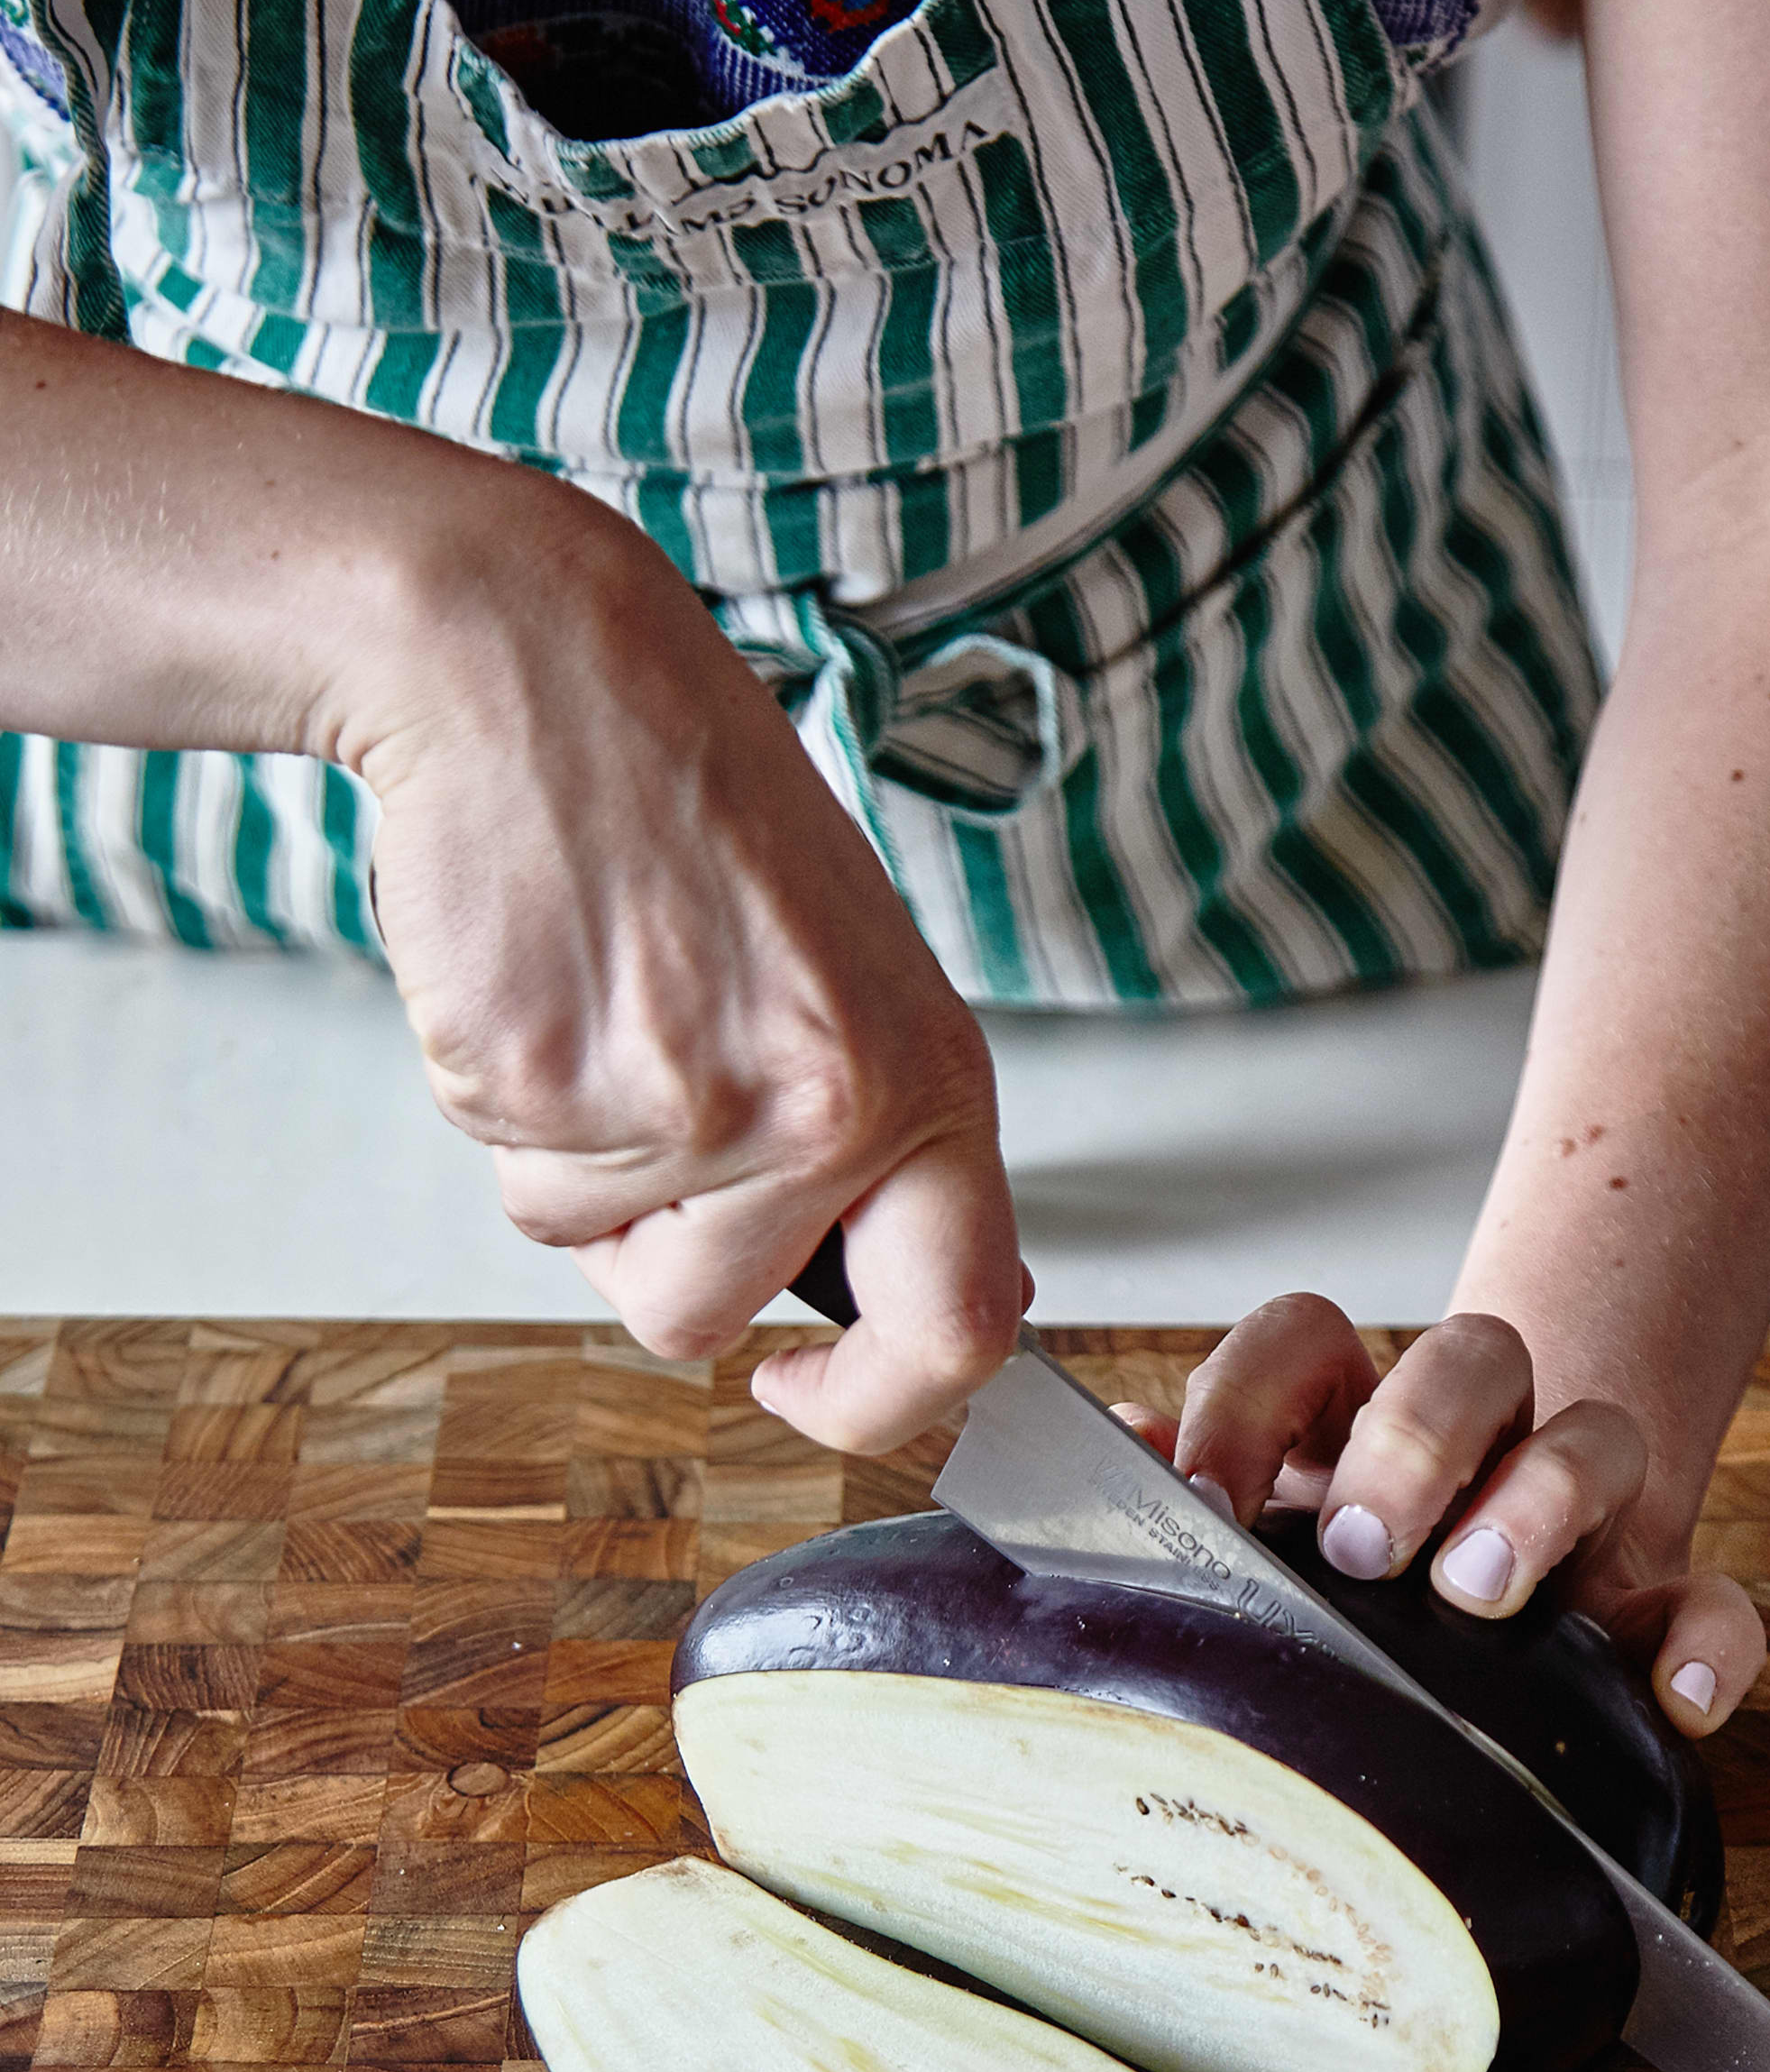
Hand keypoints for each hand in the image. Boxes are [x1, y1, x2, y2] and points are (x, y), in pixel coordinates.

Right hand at [353, 486, 1022, 1446]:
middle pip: (704, 1317)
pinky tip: (545, 974)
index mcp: (924, 1078)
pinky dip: (507, 1096)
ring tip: (604, 998)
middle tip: (645, 1105)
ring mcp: (677, 1105)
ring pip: (589, 1250)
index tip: (802, 1387)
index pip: (960, 1328)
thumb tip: (926, 1294)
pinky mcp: (536, 1087)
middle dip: (653, 1258)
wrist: (540, 668)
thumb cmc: (692, 799)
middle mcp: (820, 1107)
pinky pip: (507, 1169)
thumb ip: (888, 1134)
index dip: (875, 1403)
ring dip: (575, 1160)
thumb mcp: (855, 967)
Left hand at [1113, 1295, 1763, 1735]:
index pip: (1306, 1340)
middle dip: (1413, 1436)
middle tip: (1360, 1544)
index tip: (1205, 1501)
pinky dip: (1710, 1644)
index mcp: (1354, 1415)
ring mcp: (1579, 1516)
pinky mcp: (1655, 1606)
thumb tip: (1114, 1441)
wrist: (1473, 1640)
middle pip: (1471, 1356)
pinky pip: (1712, 1601)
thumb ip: (1196, 1486)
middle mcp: (1477, 1440)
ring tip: (1482, 1587)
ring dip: (1543, 1499)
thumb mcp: (1258, 1536)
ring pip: (1596, 1440)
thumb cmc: (1339, 1588)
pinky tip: (1677, 1698)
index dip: (1250, 1400)